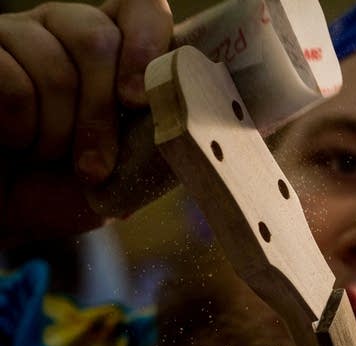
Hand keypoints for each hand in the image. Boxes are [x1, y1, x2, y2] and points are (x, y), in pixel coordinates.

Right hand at [0, 0, 171, 247]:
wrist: (8, 211)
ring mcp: (20, 37)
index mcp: (114, 51)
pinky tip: (14, 142)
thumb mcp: (129, 173)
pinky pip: (9, 83)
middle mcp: (67, 31)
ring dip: (56, 133)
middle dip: (99, 115)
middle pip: (97, 39)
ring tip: (48, 156)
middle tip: (94, 165)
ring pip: (53, 65)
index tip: (138, 100)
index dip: (146, 43)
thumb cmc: (67, 188)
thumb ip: (165, 143)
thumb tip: (228, 129)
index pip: (142, 8)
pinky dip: (17, 131)